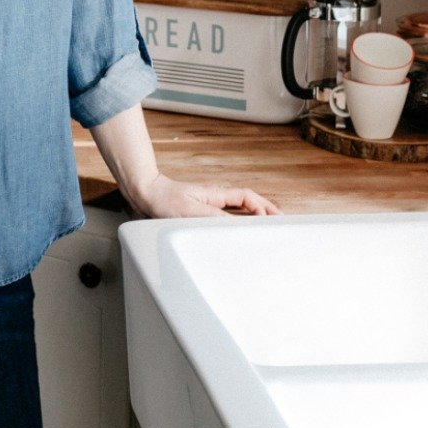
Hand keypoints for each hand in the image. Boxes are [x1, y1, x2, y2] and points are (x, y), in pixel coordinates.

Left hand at [126, 174, 278, 218]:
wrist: (146, 194)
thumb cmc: (164, 200)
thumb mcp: (189, 211)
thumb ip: (212, 217)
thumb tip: (236, 225)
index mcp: (216, 195)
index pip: (248, 197)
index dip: (263, 206)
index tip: (273, 219)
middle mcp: (216, 199)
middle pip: (249, 203)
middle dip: (266, 211)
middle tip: (281, 222)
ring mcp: (210, 206)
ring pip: (239, 210)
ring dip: (255, 217)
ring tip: (268, 229)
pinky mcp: (202, 213)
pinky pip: (227, 217)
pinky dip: (238, 223)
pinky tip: (240, 233)